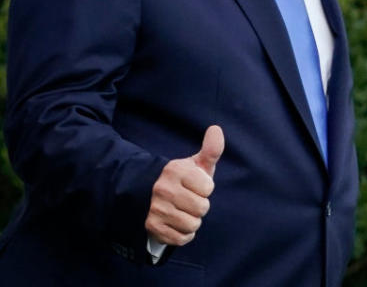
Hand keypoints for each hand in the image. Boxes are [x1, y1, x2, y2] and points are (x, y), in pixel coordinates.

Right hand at [145, 125, 223, 245]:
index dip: (205, 189)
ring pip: (192, 225)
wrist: (151, 196)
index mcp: (174, 170)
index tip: (196, 185)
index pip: (208, 189)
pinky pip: (182, 238)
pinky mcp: (152, 227)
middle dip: (200, 206)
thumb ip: (211, 149)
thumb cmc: (184, 180)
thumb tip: (216, 129)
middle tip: (189, 200)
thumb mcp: (197, 164)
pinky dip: (184, 234)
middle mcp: (162, 189)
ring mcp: (155, 208)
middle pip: (202, 208)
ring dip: (192, 221)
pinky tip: (177, 223)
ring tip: (183, 211)